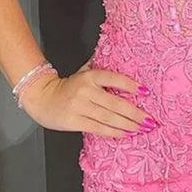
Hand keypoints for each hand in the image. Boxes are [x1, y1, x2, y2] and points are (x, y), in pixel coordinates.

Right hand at [19, 60, 158, 135]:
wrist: (41, 98)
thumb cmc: (66, 86)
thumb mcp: (82, 72)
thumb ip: (98, 68)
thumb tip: (118, 57)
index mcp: (90, 76)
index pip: (114, 79)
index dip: (130, 85)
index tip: (146, 92)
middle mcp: (86, 90)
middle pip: (115, 103)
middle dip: (135, 113)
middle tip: (150, 120)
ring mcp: (80, 107)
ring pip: (109, 118)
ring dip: (128, 125)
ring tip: (142, 129)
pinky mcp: (75, 121)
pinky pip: (99, 128)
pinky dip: (114, 132)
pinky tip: (126, 134)